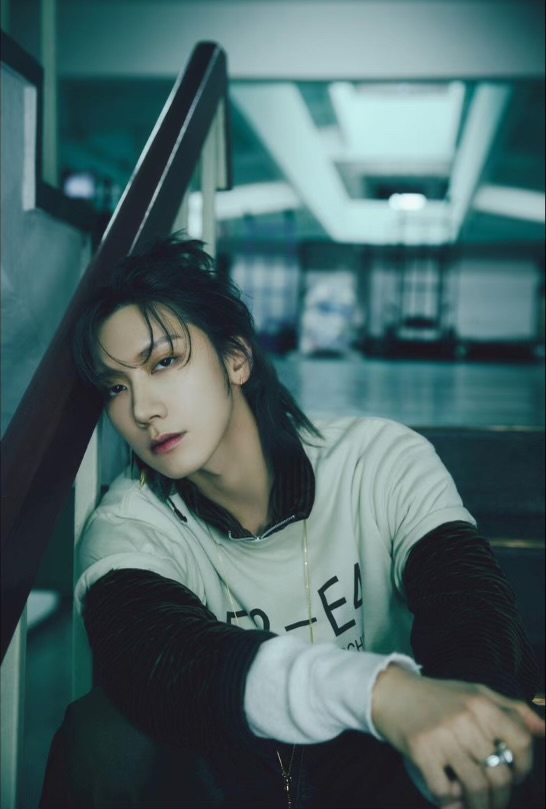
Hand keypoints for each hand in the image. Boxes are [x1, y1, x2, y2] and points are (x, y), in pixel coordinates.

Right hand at [371, 665, 544, 808]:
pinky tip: (452, 800)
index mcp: (481, 703)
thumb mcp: (476, 692)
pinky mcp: (421, 751)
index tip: (516, 776)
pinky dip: (452, 804)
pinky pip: (445, 792)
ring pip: (476, 787)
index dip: (525, 767)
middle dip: (502, 797)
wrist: (391, 692)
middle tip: (495, 800)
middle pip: (499, 773)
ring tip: (477, 806)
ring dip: (480, 806)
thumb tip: (544, 730)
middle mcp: (465, 719)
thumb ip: (512, 709)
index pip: (521, 741)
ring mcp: (442, 736)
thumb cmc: (438, 696)